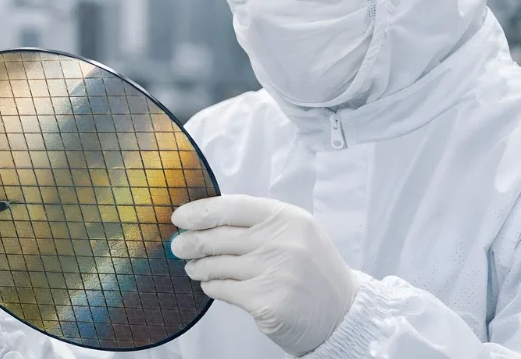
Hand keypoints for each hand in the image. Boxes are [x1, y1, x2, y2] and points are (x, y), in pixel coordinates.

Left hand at [170, 194, 357, 355]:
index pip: (231, 206)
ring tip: (194, 268)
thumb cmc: (313, 272)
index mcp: (287, 218)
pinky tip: (210, 285)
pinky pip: (222, 289)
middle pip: (218, 236)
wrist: (341, 314)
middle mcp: (281, 241)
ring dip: (199, 266)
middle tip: (179, 246)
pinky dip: (211, 286)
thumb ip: (258, 224)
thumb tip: (206, 222)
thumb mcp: (296, 234)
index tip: (180, 217)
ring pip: (216, 264)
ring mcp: (274, 272)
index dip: (200, 211)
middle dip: (190, 242)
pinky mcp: (265, 302)